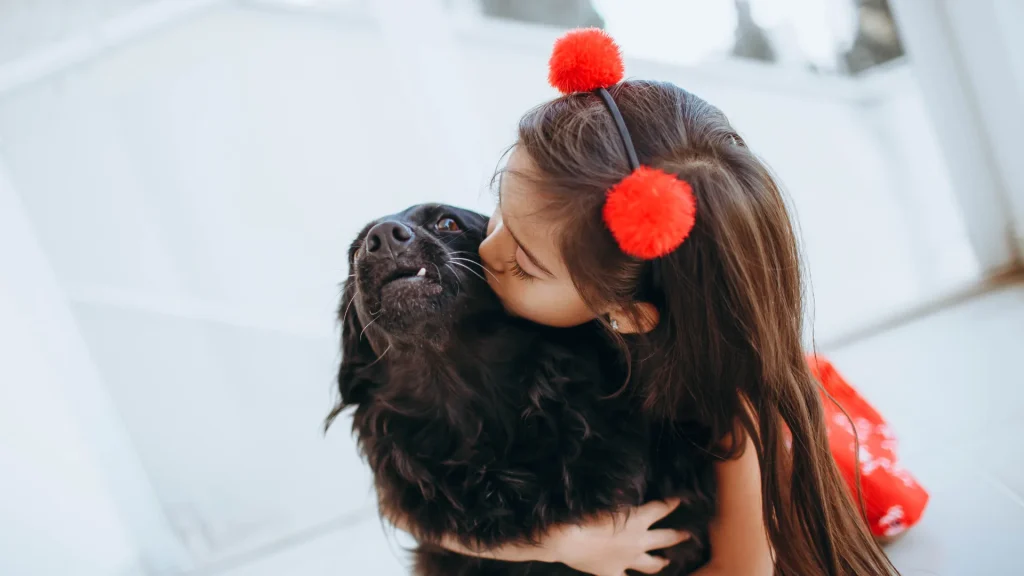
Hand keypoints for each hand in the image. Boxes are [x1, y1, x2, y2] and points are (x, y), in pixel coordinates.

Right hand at [546, 498, 690, 575]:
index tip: (681, 500)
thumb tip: (629, 495)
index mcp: (637, 519)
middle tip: (688, 534)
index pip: (661, 508)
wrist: (567, 539)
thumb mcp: (607, 501)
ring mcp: (628, 560)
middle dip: (678, 535)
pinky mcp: (613, 572)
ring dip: (661, 561)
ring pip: (652, 563)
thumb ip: (622, 500)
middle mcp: (638, 541)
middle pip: (665, 538)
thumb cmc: (584, 514)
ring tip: (667, 561)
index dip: (672, 503)